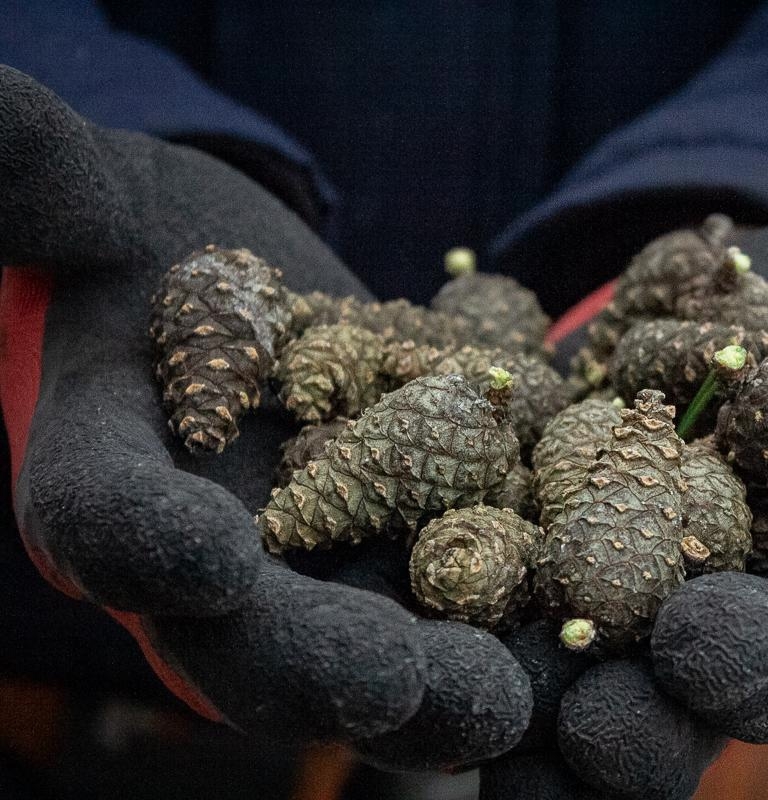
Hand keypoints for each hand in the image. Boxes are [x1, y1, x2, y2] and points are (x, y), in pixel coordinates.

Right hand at [0, 65, 531, 758]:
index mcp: (108, 477)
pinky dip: (511, 636)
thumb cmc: (152, 243)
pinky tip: (578, 649)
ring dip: (437, 686)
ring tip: (508, 701)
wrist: (246, 289)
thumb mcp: (94, 202)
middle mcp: (212, 555)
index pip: (97, 519)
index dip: (137, 541)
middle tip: (391, 690)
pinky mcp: (412, 552)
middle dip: (318, 664)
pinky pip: (461, 607)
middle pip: (248, 634)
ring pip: (368, 648)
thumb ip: (45, 183)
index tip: (197, 560)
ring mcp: (317, 569)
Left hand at [481, 212, 767, 798]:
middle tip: (702, 655)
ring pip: (660, 718)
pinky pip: (543, 716)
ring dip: (628, 734)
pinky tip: (487, 741)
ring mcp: (657, 645)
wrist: (643, 342)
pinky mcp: (555, 644)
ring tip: (582, 730)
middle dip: (748, 666)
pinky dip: (518, 736)